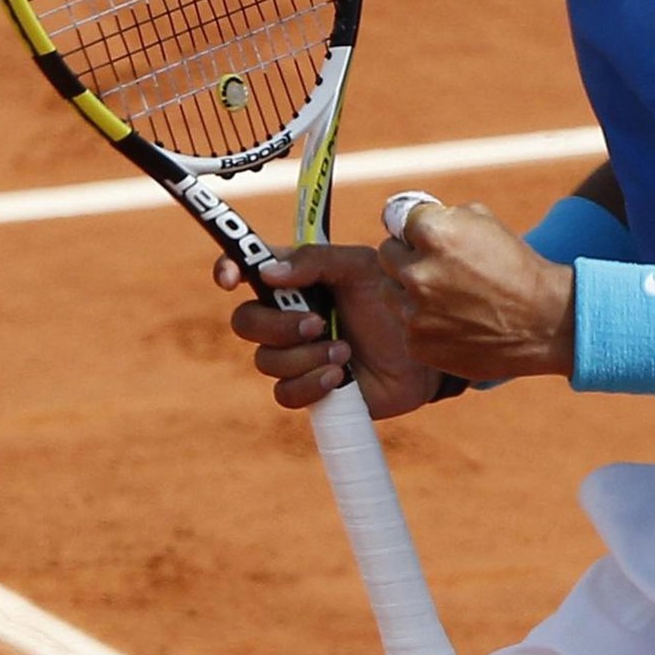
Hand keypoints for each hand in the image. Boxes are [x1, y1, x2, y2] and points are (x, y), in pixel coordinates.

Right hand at [213, 243, 440, 419]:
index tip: (231, 280)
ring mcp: (297, 354)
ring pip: (266, 360)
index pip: (247, 270)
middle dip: (277, 325)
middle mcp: (289, 316)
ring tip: (345, 350)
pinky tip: (342, 376)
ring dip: (305, 355)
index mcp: (296, 280)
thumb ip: (317, 261)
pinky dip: (311, 383)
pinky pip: (284, 393)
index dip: (228, 270)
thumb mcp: (361, 268)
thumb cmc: (394, 300)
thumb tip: (269, 272)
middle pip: (246, 321)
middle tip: (317, 322)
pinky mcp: (310, 389)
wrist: (425, 351)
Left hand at [378, 201, 574, 382]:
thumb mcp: (483, 221)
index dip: (415, 227)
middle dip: (407, 257)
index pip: (396, 219)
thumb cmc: (515, 265)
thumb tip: (409, 219)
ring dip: (408, 290)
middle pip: (386, 254)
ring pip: (389, 290)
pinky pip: (404, 324)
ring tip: (446, 295)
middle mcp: (418, 272)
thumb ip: (441, 216)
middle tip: (437, 266)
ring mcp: (414, 312)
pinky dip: (422, 322)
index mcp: (433, 233)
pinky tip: (452, 320)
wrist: (543, 322)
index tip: (426, 236)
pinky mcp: (417, 343)